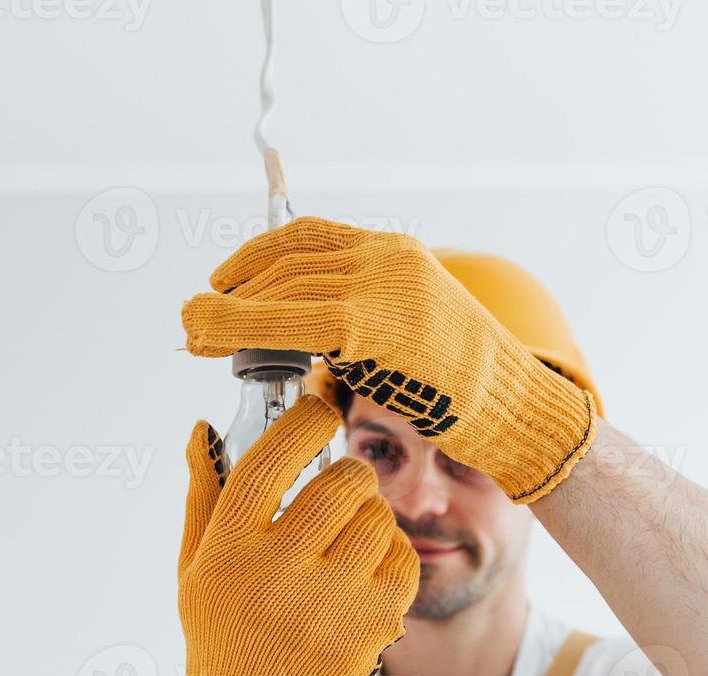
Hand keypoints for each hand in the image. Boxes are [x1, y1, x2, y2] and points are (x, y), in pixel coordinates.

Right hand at [168, 395, 418, 675]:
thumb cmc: (220, 633)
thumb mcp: (194, 568)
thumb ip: (203, 495)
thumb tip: (204, 429)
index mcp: (228, 550)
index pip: (270, 460)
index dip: (302, 422)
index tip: (315, 411)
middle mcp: (277, 574)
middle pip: (340, 483)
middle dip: (347, 475)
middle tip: (340, 487)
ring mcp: (329, 603)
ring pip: (378, 518)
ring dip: (370, 516)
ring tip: (350, 537)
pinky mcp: (370, 628)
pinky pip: (402, 559)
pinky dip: (392, 554)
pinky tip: (368, 568)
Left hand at [181, 217, 596, 502]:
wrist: (515, 407)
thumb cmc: (461, 387)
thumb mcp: (406, 333)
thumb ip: (354, 320)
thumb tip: (291, 330)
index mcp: (395, 253)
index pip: (309, 236)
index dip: (257, 254)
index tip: (224, 279)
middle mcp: (387, 259)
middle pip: (288, 261)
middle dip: (234, 288)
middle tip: (194, 316)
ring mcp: (382, 287)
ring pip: (283, 288)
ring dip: (226, 310)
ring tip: (192, 332)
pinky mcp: (373, 325)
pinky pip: (293, 320)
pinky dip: (242, 327)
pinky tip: (214, 341)